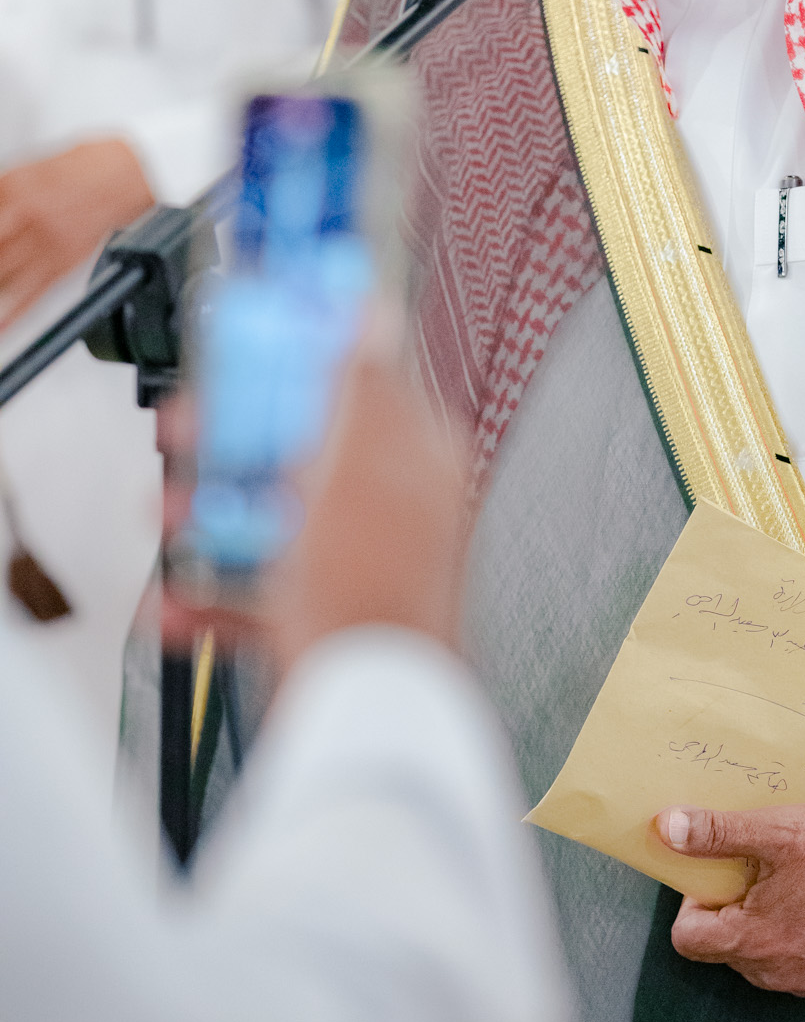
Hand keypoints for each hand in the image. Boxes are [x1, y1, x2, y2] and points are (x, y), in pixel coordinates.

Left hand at [0, 139, 153, 327]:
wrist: (132, 174)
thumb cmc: (89, 165)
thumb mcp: (32, 167)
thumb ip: (5, 189)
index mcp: (16, 186)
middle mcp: (29, 216)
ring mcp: (47, 242)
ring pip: (2, 275)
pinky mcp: (64, 263)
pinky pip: (31, 293)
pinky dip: (13, 313)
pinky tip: (2, 326)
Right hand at [161, 357, 470, 682]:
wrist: (361, 709)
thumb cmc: (372, 587)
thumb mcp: (357, 464)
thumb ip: (362, 385)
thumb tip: (372, 312)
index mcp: (418, 455)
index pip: (358, 383)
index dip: (299, 367)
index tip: (248, 358)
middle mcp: (396, 506)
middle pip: (306, 452)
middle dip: (236, 443)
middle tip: (189, 434)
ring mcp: (361, 565)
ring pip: (278, 521)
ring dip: (212, 517)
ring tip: (169, 517)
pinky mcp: (328, 621)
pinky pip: (264, 595)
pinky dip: (217, 597)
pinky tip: (182, 602)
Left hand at [655, 802, 804, 996]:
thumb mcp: (780, 832)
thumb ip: (719, 833)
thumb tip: (669, 829)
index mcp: (750, 939)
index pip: (686, 937)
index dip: (694, 902)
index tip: (719, 874)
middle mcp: (772, 970)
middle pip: (723, 943)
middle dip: (733, 905)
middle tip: (762, 868)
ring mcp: (804, 980)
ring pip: (760, 953)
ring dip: (768, 918)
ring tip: (797, 879)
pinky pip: (796, 960)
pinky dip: (799, 932)